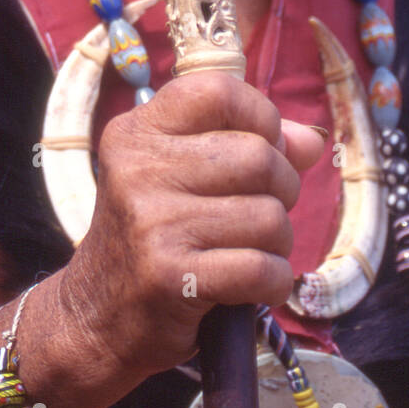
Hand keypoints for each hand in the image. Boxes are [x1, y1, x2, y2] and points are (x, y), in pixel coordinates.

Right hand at [55, 71, 324, 395]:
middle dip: (282, 189)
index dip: (261, 115)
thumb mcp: (182, 174)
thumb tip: (310, 142)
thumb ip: (247, 144)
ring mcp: (152, 223)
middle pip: (259, 157)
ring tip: (250, 250)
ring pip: (269, 216)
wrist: (98, 317)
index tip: (263, 146)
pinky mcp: (170, 277)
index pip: (219, 91)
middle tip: (260, 211)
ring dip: (278, 241)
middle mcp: (139, 168)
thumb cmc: (154, 235)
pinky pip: (262, 268)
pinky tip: (253, 286)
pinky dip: (274, 281)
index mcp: (138, 131)